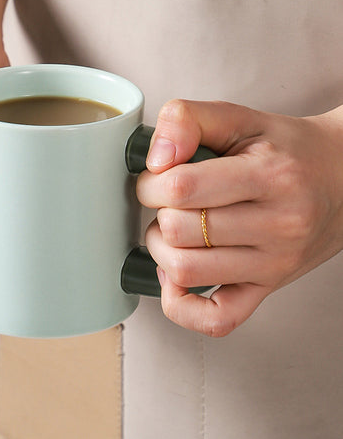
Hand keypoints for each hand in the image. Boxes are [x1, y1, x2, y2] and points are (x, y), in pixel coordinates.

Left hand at [137, 99, 342, 335]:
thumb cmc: (287, 150)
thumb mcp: (240, 118)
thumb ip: (188, 119)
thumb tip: (155, 159)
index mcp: (268, 176)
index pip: (180, 188)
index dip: (151, 182)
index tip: (157, 178)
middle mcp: (277, 226)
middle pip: (178, 231)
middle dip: (157, 213)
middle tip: (170, 203)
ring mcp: (274, 265)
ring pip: (185, 272)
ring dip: (162, 250)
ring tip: (176, 231)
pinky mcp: (268, 289)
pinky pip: (216, 319)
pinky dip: (182, 305)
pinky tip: (178, 276)